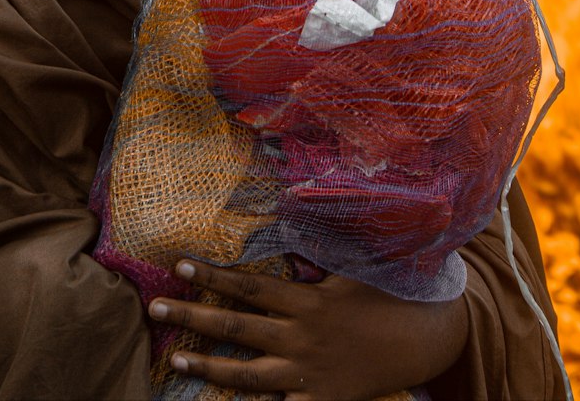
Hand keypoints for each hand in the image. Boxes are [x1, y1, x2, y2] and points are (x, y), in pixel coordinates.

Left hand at [148, 258, 469, 400]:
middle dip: (191, 318)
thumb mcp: (352, 262)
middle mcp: (301, 338)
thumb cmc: (387, 293)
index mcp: (306, 300)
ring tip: (174, 357)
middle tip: (153, 310)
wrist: (426, 340)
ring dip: (208, 366)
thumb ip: (318, 241)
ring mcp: (308, 374)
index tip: (177, 263)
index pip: (248, 287)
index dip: (211, 275)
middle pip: (236, 330)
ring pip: (248, 375)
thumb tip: (289, 203)